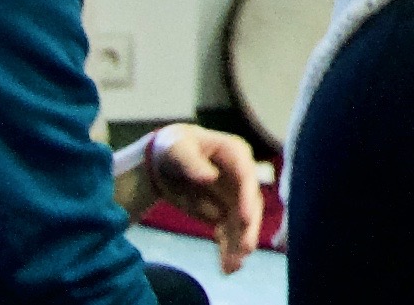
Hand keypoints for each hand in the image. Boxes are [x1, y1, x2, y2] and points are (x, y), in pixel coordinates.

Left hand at [138, 124, 263, 273]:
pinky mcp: (223, 212)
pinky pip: (228, 233)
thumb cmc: (173, 146)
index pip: (246, 176)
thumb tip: (211, 177)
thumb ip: (192, 162)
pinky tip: (226, 266)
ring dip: (239, 244)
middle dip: (248, 228)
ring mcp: (233, 196)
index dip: (247, 197)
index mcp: (235, 154)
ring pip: (241, 223)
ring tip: (233, 267)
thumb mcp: (177, 148)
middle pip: (250, 204)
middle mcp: (240, 177)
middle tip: (245, 249)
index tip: (244, 218)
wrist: (163, 161)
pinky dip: (227, 249)